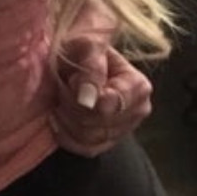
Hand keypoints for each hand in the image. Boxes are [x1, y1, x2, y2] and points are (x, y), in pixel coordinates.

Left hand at [48, 35, 152, 156]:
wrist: (77, 60)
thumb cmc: (82, 49)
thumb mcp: (86, 46)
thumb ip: (91, 68)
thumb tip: (89, 98)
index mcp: (138, 86)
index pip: (110, 106)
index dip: (83, 99)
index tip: (71, 81)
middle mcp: (138, 110)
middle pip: (99, 124)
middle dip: (72, 107)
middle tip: (63, 87)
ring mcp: (125, 129)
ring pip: (90, 138)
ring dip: (67, 120)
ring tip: (61, 99)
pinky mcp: (109, 141)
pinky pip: (86, 149)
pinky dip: (66, 136)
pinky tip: (58, 118)